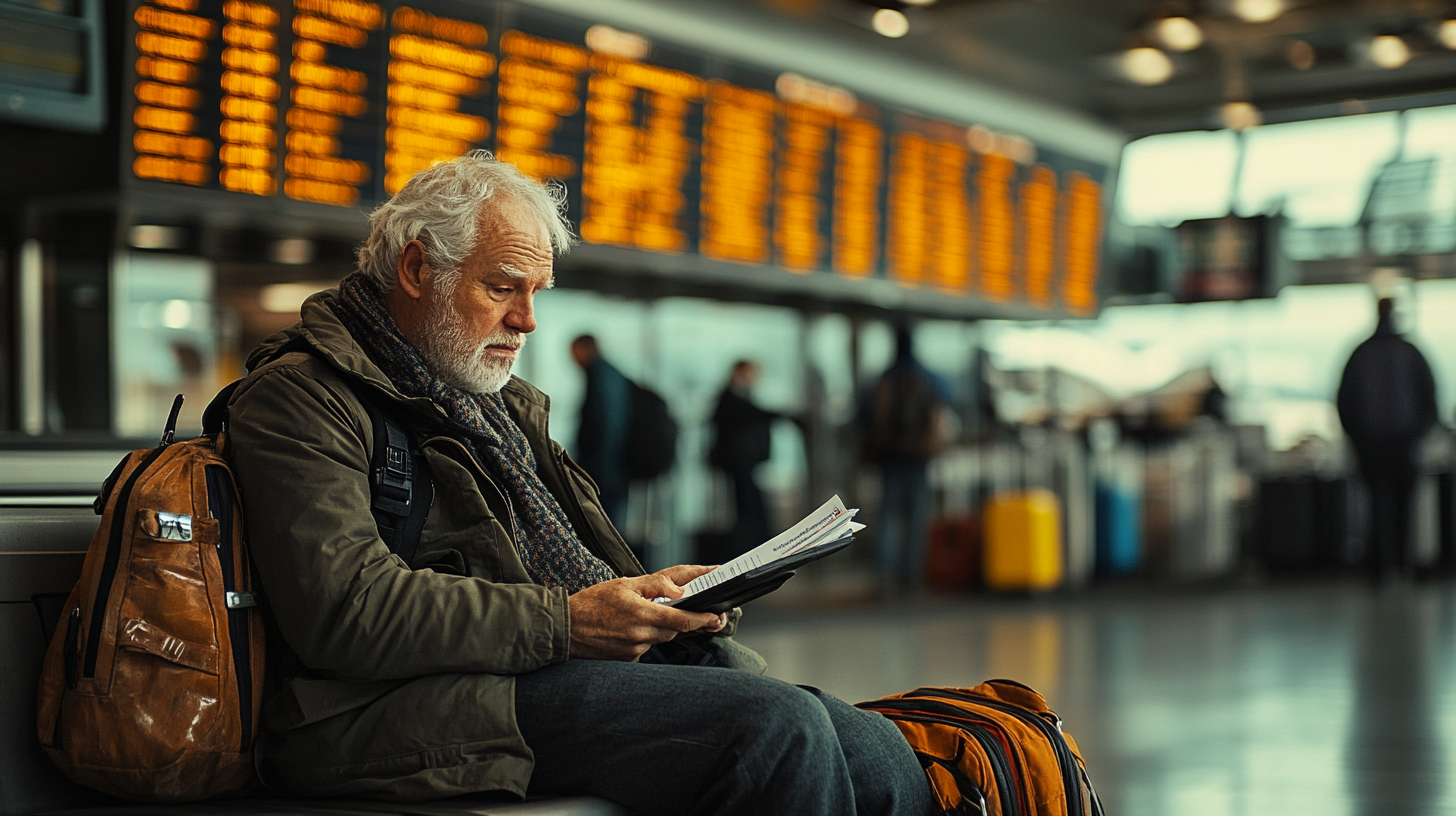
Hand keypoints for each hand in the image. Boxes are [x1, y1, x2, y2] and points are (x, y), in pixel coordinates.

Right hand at [567, 565, 724, 660]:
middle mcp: (641, 635)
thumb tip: (680, 589)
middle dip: (685, 621)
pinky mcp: (628, 659)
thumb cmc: (592, 603)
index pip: (683, 620)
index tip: (716, 616)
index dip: (703, 619)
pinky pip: (646, 646)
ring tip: (644, 614)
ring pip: (662, 638)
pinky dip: (646, 636)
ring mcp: (635, 650)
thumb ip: (655, 584)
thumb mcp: (624, 584)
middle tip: (695, 611)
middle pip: (675, 630)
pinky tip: (629, 628)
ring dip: (662, 627)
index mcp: (643, 614)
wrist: (565, 628)